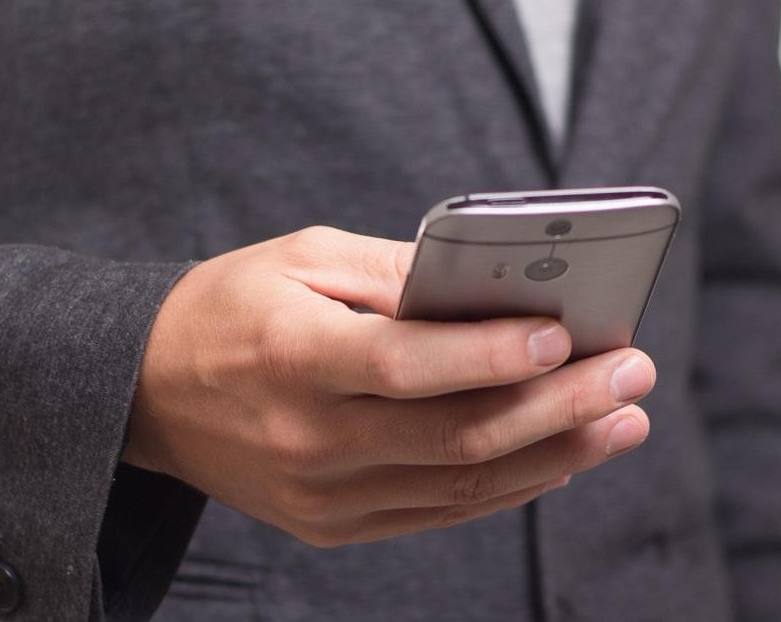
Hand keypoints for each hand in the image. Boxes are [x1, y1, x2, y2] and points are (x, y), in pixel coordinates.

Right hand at [123, 227, 653, 546]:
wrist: (148, 392)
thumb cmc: (232, 306)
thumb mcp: (302, 257)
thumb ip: (396, 274)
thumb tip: (495, 288)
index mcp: (292, 356)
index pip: (404, 365)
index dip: (489, 356)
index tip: (567, 338)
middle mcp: (309, 439)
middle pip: (455, 436)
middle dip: (559, 406)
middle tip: (632, 373)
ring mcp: (323, 495)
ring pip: (461, 485)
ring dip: (556, 453)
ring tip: (623, 419)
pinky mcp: (335, 524)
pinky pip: (440, 513)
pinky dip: (510, 486)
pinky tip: (564, 455)